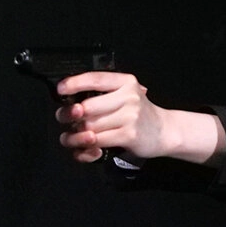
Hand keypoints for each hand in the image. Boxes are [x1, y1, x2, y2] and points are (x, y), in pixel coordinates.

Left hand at [55, 71, 225, 164]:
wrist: (164, 131)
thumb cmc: (138, 114)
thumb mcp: (125, 96)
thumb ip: (102, 95)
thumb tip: (71, 105)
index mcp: (125, 82)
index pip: (95, 79)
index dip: (74, 83)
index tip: (61, 89)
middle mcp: (128, 96)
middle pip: (87, 106)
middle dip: (71, 115)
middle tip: (66, 119)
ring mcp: (130, 116)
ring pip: (90, 127)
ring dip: (76, 135)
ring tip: (71, 137)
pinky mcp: (129, 135)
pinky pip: (99, 141)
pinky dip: (87, 147)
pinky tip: (86, 148)